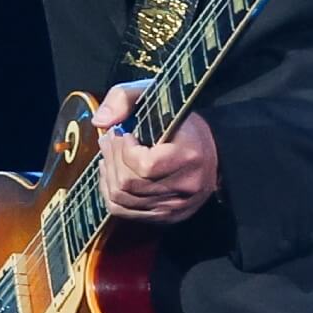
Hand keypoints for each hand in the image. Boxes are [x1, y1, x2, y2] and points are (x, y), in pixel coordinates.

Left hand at [93, 80, 220, 224]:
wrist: (213, 148)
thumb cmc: (180, 121)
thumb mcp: (156, 95)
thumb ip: (124, 98)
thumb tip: (99, 121)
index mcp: (189, 156)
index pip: (144, 165)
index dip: (124, 149)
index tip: (125, 132)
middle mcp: (186, 187)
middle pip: (128, 184)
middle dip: (111, 159)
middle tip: (109, 140)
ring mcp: (176, 206)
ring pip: (122, 200)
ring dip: (108, 175)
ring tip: (109, 155)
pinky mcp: (167, 216)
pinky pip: (124, 212)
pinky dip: (110, 193)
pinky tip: (111, 174)